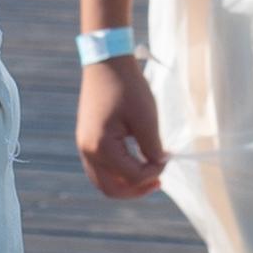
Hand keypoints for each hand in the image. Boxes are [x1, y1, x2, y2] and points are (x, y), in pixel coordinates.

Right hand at [77, 56, 163, 199]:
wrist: (107, 62)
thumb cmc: (128, 87)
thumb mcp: (147, 118)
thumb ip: (153, 148)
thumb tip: (160, 165)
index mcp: (101, 147)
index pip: (131, 175)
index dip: (154, 172)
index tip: (168, 158)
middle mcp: (87, 151)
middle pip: (112, 189)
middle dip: (137, 190)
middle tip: (158, 183)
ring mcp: (84, 146)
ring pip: (104, 182)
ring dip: (126, 184)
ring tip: (148, 177)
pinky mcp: (86, 140)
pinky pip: (100, 169)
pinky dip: (117, 173)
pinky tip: (135, 164)